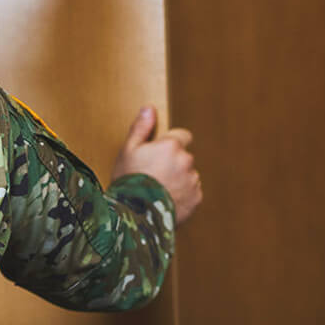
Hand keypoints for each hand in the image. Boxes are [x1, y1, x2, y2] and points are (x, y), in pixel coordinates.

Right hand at [112, 106, 201, 223]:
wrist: (136, 215)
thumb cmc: (128, 180)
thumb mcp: (128, 150)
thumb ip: (141, 128)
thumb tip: (149, 109)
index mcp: (171, 146)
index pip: (182, 135)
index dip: (170, 143)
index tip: (158, 152)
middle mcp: (186, 161)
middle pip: (183, 156)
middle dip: (172, 162)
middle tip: (152, 174)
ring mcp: (193, 181)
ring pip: (187, 174)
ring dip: (177, 178)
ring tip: (156, 189)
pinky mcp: (196, 199)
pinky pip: (191, 191)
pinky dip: (181, 194)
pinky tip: (164, 199)